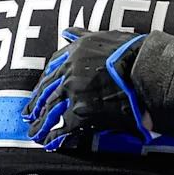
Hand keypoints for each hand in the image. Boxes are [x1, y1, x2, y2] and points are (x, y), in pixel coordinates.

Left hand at [22, 28, 150, 149]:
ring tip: (33, 133)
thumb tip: (67, 31)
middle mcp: (68, 71)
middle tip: (29, 115)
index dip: (43, 83)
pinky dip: (54, 137)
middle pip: (46, 91)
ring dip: (40, 123)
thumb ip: (82, 36)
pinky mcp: (81, 112)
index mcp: (73, 53)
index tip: (38, 91)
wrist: (145, 70)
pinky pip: (63, 127)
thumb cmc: (130, 52)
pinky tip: (49, 143)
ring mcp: (73, 92)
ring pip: (50, 110)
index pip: (51, 69)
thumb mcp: (104, 37)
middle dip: (36, 105)